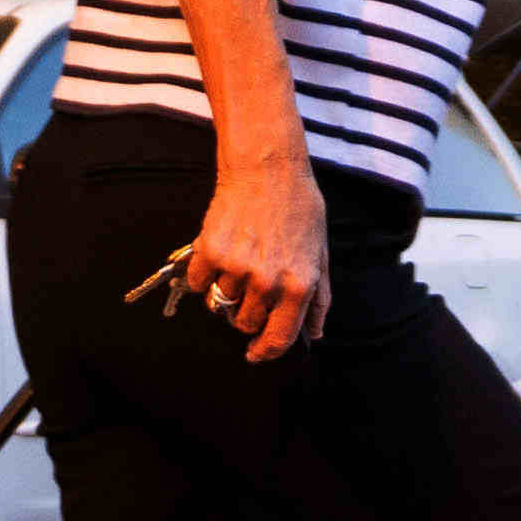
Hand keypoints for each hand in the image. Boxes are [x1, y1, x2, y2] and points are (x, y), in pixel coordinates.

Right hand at [177, 156, 332, 362]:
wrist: (267, 167)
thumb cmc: (298, 207)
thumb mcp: (321, 253)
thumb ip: (319, 298)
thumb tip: (315, 333)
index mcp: (298, 286)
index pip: (279, 338)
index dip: (266, 351)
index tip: (255, 352)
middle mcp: (267, 282)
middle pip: (245, 323)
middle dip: (246, 313)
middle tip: (250, 287)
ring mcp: (237, 269)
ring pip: (220, 304)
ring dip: (225, 291)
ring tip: (237, 261)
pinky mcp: (210, 252)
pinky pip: (199, 283)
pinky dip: (204, 274)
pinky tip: (217, 253)